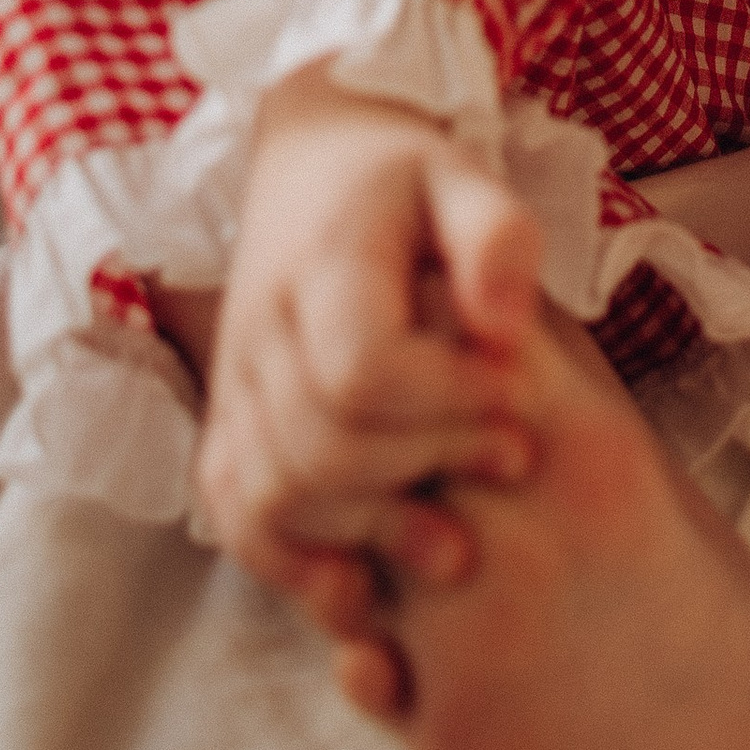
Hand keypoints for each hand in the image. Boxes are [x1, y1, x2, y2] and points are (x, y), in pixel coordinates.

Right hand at [195, 65, 544, 620]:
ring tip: (458, 544)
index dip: (446, 399)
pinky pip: (236, 516)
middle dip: (427, 464)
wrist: (313, 163)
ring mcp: (233, 386)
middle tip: (515, 457)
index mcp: (322, 264)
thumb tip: (505, 335)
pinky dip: (292, 563)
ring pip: (273, 496)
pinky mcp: (229, 427)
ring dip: (367, 530)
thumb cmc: (404, 178)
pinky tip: (363, 586)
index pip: (362, 368)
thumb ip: (497, 239)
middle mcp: (259, 332)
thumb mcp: (465, 175)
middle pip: (320, 444)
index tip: (519, 392)